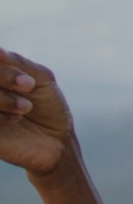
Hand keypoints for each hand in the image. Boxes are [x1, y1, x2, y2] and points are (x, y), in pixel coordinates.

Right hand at [0, 49, 73, 174]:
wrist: (56, 141)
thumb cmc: (48, 107)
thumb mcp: (40, 78)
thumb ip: (17, 63)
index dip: (4, 69)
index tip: (29, 81)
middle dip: (5, 76)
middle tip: (29, 86)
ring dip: (3, 99)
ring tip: (25, 108)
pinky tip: (14, 121)